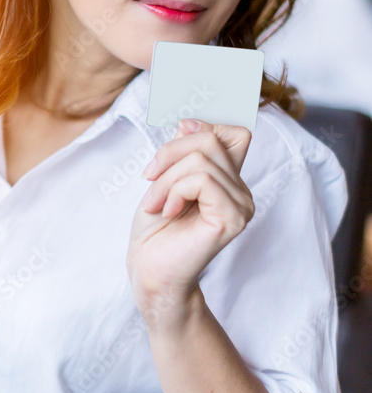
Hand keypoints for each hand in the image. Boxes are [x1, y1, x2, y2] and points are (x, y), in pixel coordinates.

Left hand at [126, 117, 254, 315]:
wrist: (149, 269)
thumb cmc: (155, 229)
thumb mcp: (164, 178)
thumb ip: (185, 151)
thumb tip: (190, 122)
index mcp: (229, 180)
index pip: (234, 132)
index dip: (204, 128)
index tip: (172, 143)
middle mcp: (242, 191)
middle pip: (211, 139)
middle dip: (170, 155)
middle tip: (151, 181)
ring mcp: (242, 205)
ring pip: (202, 160)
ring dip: (167, 179)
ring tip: (157, 203)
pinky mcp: (233, 218)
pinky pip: (202, 180)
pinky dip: (175, 190)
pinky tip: (169, 210)